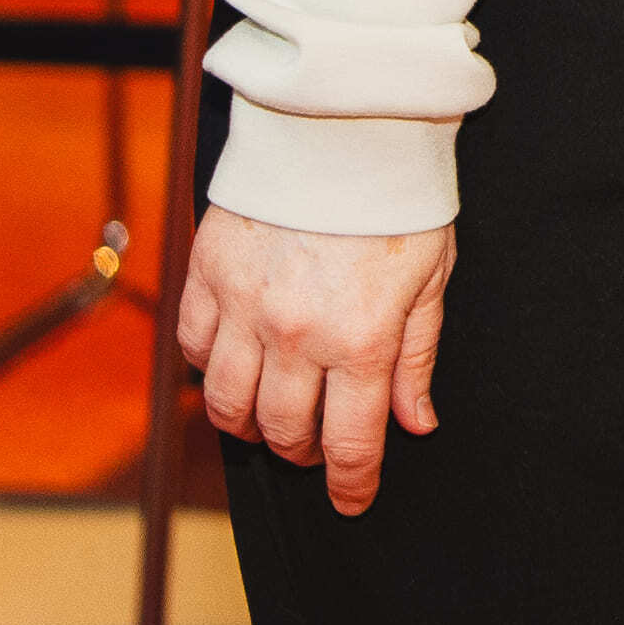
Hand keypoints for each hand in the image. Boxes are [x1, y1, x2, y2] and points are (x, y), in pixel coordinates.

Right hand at [177, 205, 452, 514]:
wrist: (344, 123)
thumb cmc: (397, 198)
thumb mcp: (432, 278)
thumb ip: (417, 357)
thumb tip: (416, 423)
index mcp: (360, 340)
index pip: (350, 442)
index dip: (351, 483)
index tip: (352, 502)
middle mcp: (296, 334)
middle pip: (283, 431)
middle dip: (301, 453)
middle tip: (313, 449)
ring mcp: (243, 307)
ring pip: (225, 403)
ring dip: (247, 424)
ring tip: (267, 420)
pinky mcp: (207, 275)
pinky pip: (191, 347)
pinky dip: (206, 367)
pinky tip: (230, 363)